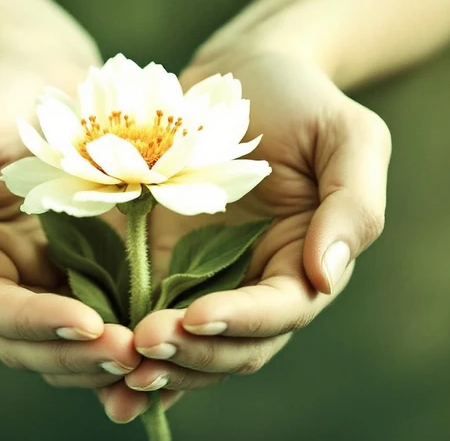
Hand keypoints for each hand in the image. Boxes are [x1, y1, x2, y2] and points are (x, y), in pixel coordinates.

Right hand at [0, 39, 142, 392]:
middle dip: (78, 356)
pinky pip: (120, 313)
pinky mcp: (107, 265)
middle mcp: (16, 280)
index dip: (35, 324)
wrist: (47, 73)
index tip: (86, 324)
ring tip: (158, 353)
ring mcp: (63, 277)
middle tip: (132, 354)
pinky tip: (175, 339)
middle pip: (34, 346)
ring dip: (111, 359)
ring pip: (77, 345)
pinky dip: (139, 335)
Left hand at [102, 51, 390, 420]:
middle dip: (189, 354)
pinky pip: (143, 317)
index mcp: (302, 265)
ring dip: (156, 365)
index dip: (241, 320)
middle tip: (142, 345)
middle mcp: (253, 286)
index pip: (279, 312)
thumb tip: (325, 278)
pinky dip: (126, 349)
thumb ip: (352, 207)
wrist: (235, 81)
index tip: (196, 316)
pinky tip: (97, 368)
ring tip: (113, 368)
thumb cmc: (300, 101)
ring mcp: (203, 281)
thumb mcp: (348, 138)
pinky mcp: (159, 267)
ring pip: (186, 346)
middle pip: (230, 345)